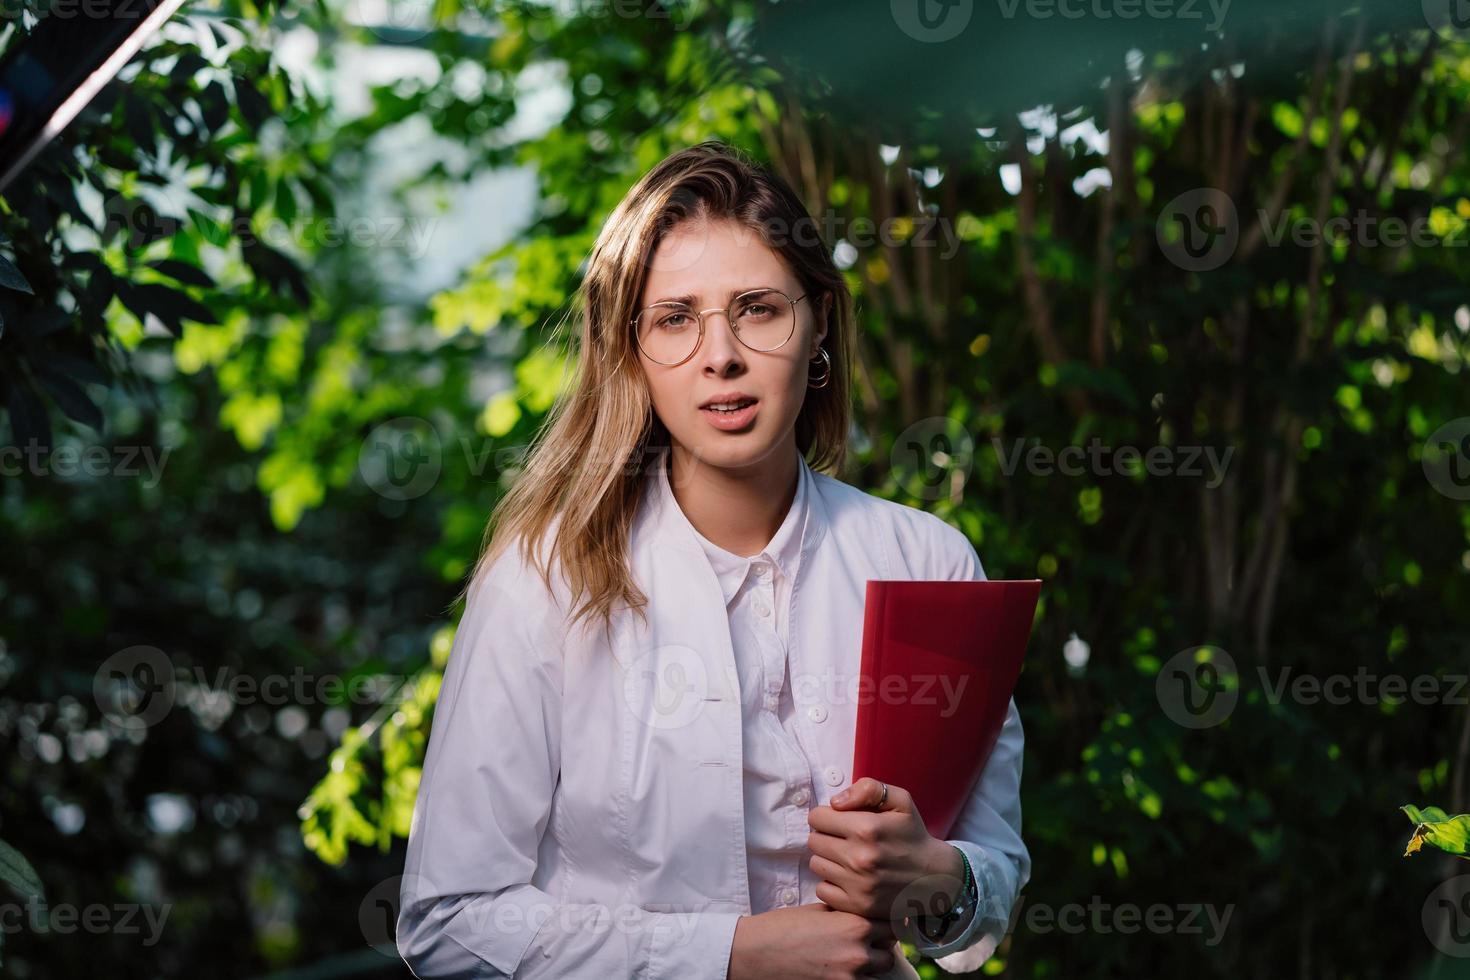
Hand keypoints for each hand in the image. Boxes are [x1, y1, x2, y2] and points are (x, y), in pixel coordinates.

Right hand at [727, 903, 897, 979]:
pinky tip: (843, 969)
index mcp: (854, 925)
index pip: (890, 924)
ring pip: (879, 972)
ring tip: (855, 956)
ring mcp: (849, 977)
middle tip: (868, 940)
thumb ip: (846, 913)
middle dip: (881, 945)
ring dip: (872, 964)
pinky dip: (858, 978)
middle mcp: (857, 952)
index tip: (878, 921)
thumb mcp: (818, 910)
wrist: (755, 952)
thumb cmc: (782, 927)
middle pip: (889, 952)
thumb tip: (865, 914)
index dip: (884, 922)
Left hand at [806, 778, 965, 931]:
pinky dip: (831, 883)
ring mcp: (857, 885)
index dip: (826, 816)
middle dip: (826, 836)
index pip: (816, 817)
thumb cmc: (913, 835)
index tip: (839, 821)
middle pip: (814, 840)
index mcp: (866, 828)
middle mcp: (859, 858)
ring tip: (848, 858)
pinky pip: (822, 890)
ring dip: (828, 859)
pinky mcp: (857, 906)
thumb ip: (867, 789)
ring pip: (816, 864)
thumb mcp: (900, 801)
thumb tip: (835, 802)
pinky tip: (848, 878)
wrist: (936, 876)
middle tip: (845, 840)